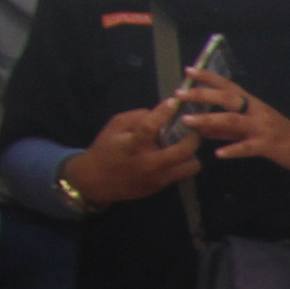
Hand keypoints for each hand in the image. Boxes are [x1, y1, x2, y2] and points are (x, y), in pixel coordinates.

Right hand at [63, 102, 201, 207]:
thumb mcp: (114, 127)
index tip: (173, 101)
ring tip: (183, 145)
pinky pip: (184, 174)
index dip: (163, 112)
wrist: (96, 182)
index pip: (149, 127)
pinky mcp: (162, 187)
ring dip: (192, 153)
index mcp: (133, 146)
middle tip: (192, 128)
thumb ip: (137, 117)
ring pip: (192, 166)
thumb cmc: (106, 150)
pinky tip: (176, 157)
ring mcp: (158, 178)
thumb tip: (160, 111)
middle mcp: (149, 163)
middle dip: (193, 136)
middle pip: (183, 150)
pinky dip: (184, 163)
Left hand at [178, 72, 289, 173]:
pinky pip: (248, 147)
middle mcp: (257, 111)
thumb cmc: (280, 136)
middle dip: (202, 94)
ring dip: (209, 119)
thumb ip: (226, 129)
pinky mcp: (269, 145)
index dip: (208, 77)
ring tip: (188, 121)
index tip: (188, 70)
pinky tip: (219, 154)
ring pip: (233, 120)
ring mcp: (263, 127)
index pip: (228, 85)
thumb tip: (202, 127)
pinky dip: (233, 149)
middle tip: (179, 93)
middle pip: (227, 98)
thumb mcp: (251, 129)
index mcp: (253, 104)